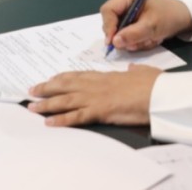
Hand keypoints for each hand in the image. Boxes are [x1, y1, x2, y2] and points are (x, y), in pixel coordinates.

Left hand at [28, 65, 160, 126]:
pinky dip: (61, 120)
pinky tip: (49, 123)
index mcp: (107, 76)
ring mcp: (97, 97)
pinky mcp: (100, 111)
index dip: (63, 77)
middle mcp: (98, 85)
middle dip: (47, 88)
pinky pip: (76, 116)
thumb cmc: (154, 83)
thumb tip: (131, 69)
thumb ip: (134, 71)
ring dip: (47, 104)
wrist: (159, 93)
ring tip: (32, 107)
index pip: (80, 75)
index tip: (51, 79)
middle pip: (67, 85)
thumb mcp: (143, 72)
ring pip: (66, 100)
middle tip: (32, 91)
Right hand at [101, 0, 191, 51]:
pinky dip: (139, 41)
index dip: (108, 27)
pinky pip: (128, 37)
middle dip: (125, 36)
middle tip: (139, 43)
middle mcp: (125, 4)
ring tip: (151, 39)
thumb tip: (114, 42)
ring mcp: (128, 15)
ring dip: (135, 41)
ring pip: (120, 34)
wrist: (183, 18)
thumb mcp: (152, 26)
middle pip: (111, 24)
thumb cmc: (169, 16)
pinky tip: (151, 39)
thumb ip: (133, 34)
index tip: (113, 42)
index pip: (108, 10)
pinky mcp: (132, 24)